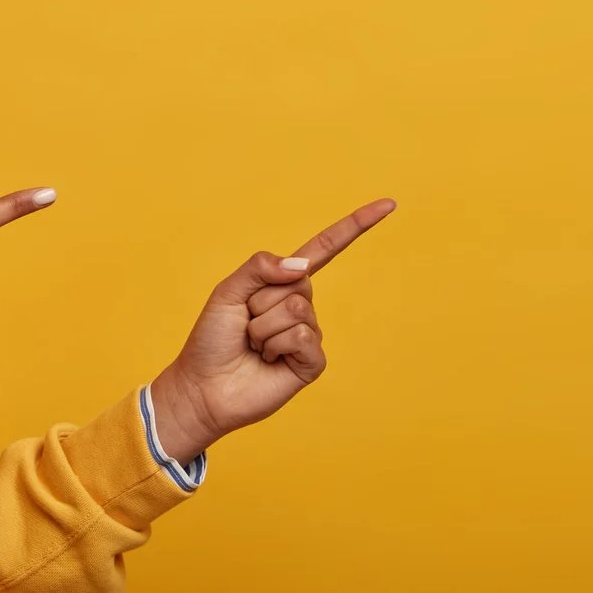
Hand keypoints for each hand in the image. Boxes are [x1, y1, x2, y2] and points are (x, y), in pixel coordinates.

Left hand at [148, 198, 396, 462]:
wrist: (204, 388)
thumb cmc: (212, 340)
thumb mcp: (228, 291)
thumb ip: (260, 267)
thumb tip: (302, 264)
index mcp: (283, 282)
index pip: (325, 249)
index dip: (355, 226)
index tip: (388, 204)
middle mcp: (302, 305)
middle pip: (298, 282)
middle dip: (261, 301)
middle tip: (246, 324)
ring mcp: (309, 334)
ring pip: (296, 310)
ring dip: (263, 328)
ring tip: (254, 346)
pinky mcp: (312, 362)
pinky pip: (303, 337)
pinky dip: (277, 346)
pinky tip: (268, 361)